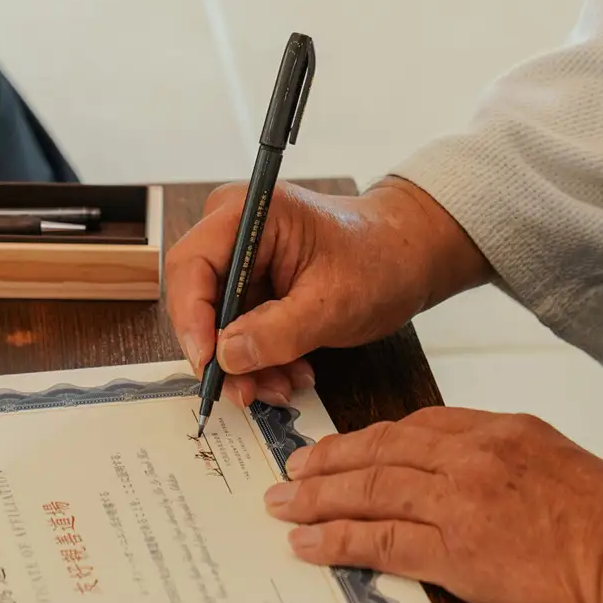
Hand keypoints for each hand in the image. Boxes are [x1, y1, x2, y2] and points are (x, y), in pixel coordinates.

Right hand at [165, 178, 491, 407]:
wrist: (410, 256)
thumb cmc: (381, 259)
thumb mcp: (332, 304)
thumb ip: (276, 332)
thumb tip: (226, 357)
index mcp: (250, 211)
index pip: (192, 264)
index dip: (192, 318)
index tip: (207, 363)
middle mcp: (234, 229)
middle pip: (199, 297)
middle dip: (222, 351)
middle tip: (245, 391)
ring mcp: (243, 257)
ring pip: (219, 322)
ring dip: (246, 363)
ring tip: (282, 387)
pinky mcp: (254, 283)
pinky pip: (241, 328)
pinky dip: (262, 356)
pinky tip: (292, 373)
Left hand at [264, 407, 602, 602]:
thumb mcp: (564, 475)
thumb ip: (516, 473)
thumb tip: (481, 497)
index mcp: (507, 431)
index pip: (422, 425)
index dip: (373, 438)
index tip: (345, 448)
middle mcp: (478, 455)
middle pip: (385, 449)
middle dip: (332, 460)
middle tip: (294, 470)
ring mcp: (464, 500)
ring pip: (371, 488)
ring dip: (319, 498)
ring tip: (284, 504)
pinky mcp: (457, 549)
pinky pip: (379, 540)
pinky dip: (336, 540)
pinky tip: (307, 544)